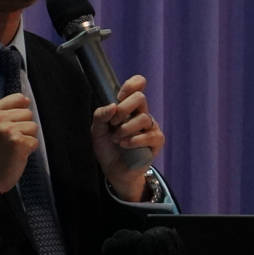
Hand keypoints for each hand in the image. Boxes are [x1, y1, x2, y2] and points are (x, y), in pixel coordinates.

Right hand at [0, 93, 40, 193]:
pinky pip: (35, 141)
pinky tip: (16, 154)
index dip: (20, 112)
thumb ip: (5, 112)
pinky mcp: (17, 142)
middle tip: (10, 141)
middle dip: (24, 128)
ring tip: (13, 147)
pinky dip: (29, 150)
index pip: (19, 98)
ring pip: (33, 127)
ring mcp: (7, 130)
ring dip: (27, 139)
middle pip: (28, 114)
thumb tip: (26, 100)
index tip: (12, 124)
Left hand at [92, 74, 164, 199]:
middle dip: (124, 109)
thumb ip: (100, 116)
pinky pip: (149, 135)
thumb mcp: (97, 130)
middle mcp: (141, 113)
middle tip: (113, 123)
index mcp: (128, 107)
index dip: (132, 84)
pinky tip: (124, 145)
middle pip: (140, 97)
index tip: (120, 95)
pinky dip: (134, 140)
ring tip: (116, 139)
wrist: (114, 170)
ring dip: (125, 129)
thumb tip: (112, 106)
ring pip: (143, 118)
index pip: (137, 86)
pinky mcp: (156, 140)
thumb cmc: (107, 148)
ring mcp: (150, 127)